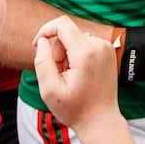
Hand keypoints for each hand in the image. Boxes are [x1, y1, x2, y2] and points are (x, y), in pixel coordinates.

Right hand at [34, 16, 120, 130]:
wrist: (100, 120)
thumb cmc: (75, 109)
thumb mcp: (49, 89)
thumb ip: (42, 61)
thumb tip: (43, 41)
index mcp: (86, 52)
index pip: (62, 24)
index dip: (45, 31)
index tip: (37, 46)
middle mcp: (99, 45)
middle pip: (67, 33)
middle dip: (56, 51)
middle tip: (58, 74)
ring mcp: (106, 47)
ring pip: (75, 39)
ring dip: (66, 55)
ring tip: (70, 77)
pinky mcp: (108, 51)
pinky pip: (84, 44)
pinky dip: (77, 56)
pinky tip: (79, 75)